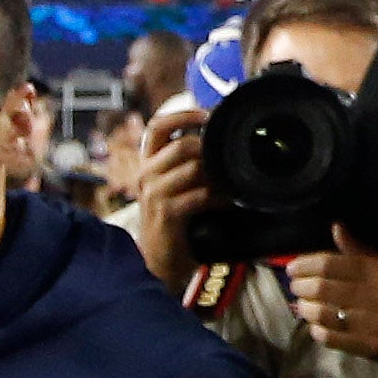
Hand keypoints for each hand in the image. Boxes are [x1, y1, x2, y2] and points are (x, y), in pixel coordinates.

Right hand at [129, 103, 209, 296]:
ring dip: (218, 175)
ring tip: (231, 183)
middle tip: (228, 159)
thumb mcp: (175, 188)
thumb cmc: (174, 223)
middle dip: (210, 150)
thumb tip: (219, 143)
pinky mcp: (166, 213)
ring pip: (193, 168)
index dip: (182, 115)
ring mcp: (154, 194)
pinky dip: (219, 197)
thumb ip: (188, 166)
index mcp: (147, 163)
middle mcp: (145, 174)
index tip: (207, 115)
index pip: (157, 126)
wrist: (159, 262)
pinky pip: (200, 195)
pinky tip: (227, 202)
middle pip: (181, 145)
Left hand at [286, 237, 377, 360]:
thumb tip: (336, 228)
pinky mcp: (368, 347)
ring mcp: (367, 323)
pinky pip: (333, 339)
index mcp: (373, 270)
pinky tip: (317, 328)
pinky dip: (319, 332)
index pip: (327, 264)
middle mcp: (367, 295)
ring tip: (303, 307)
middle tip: (296, 287)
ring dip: (306, 310)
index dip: (304, 265)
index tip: (292, 268)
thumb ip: (359, 249)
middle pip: (319, 289)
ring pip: (322, 315)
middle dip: (300, 287)